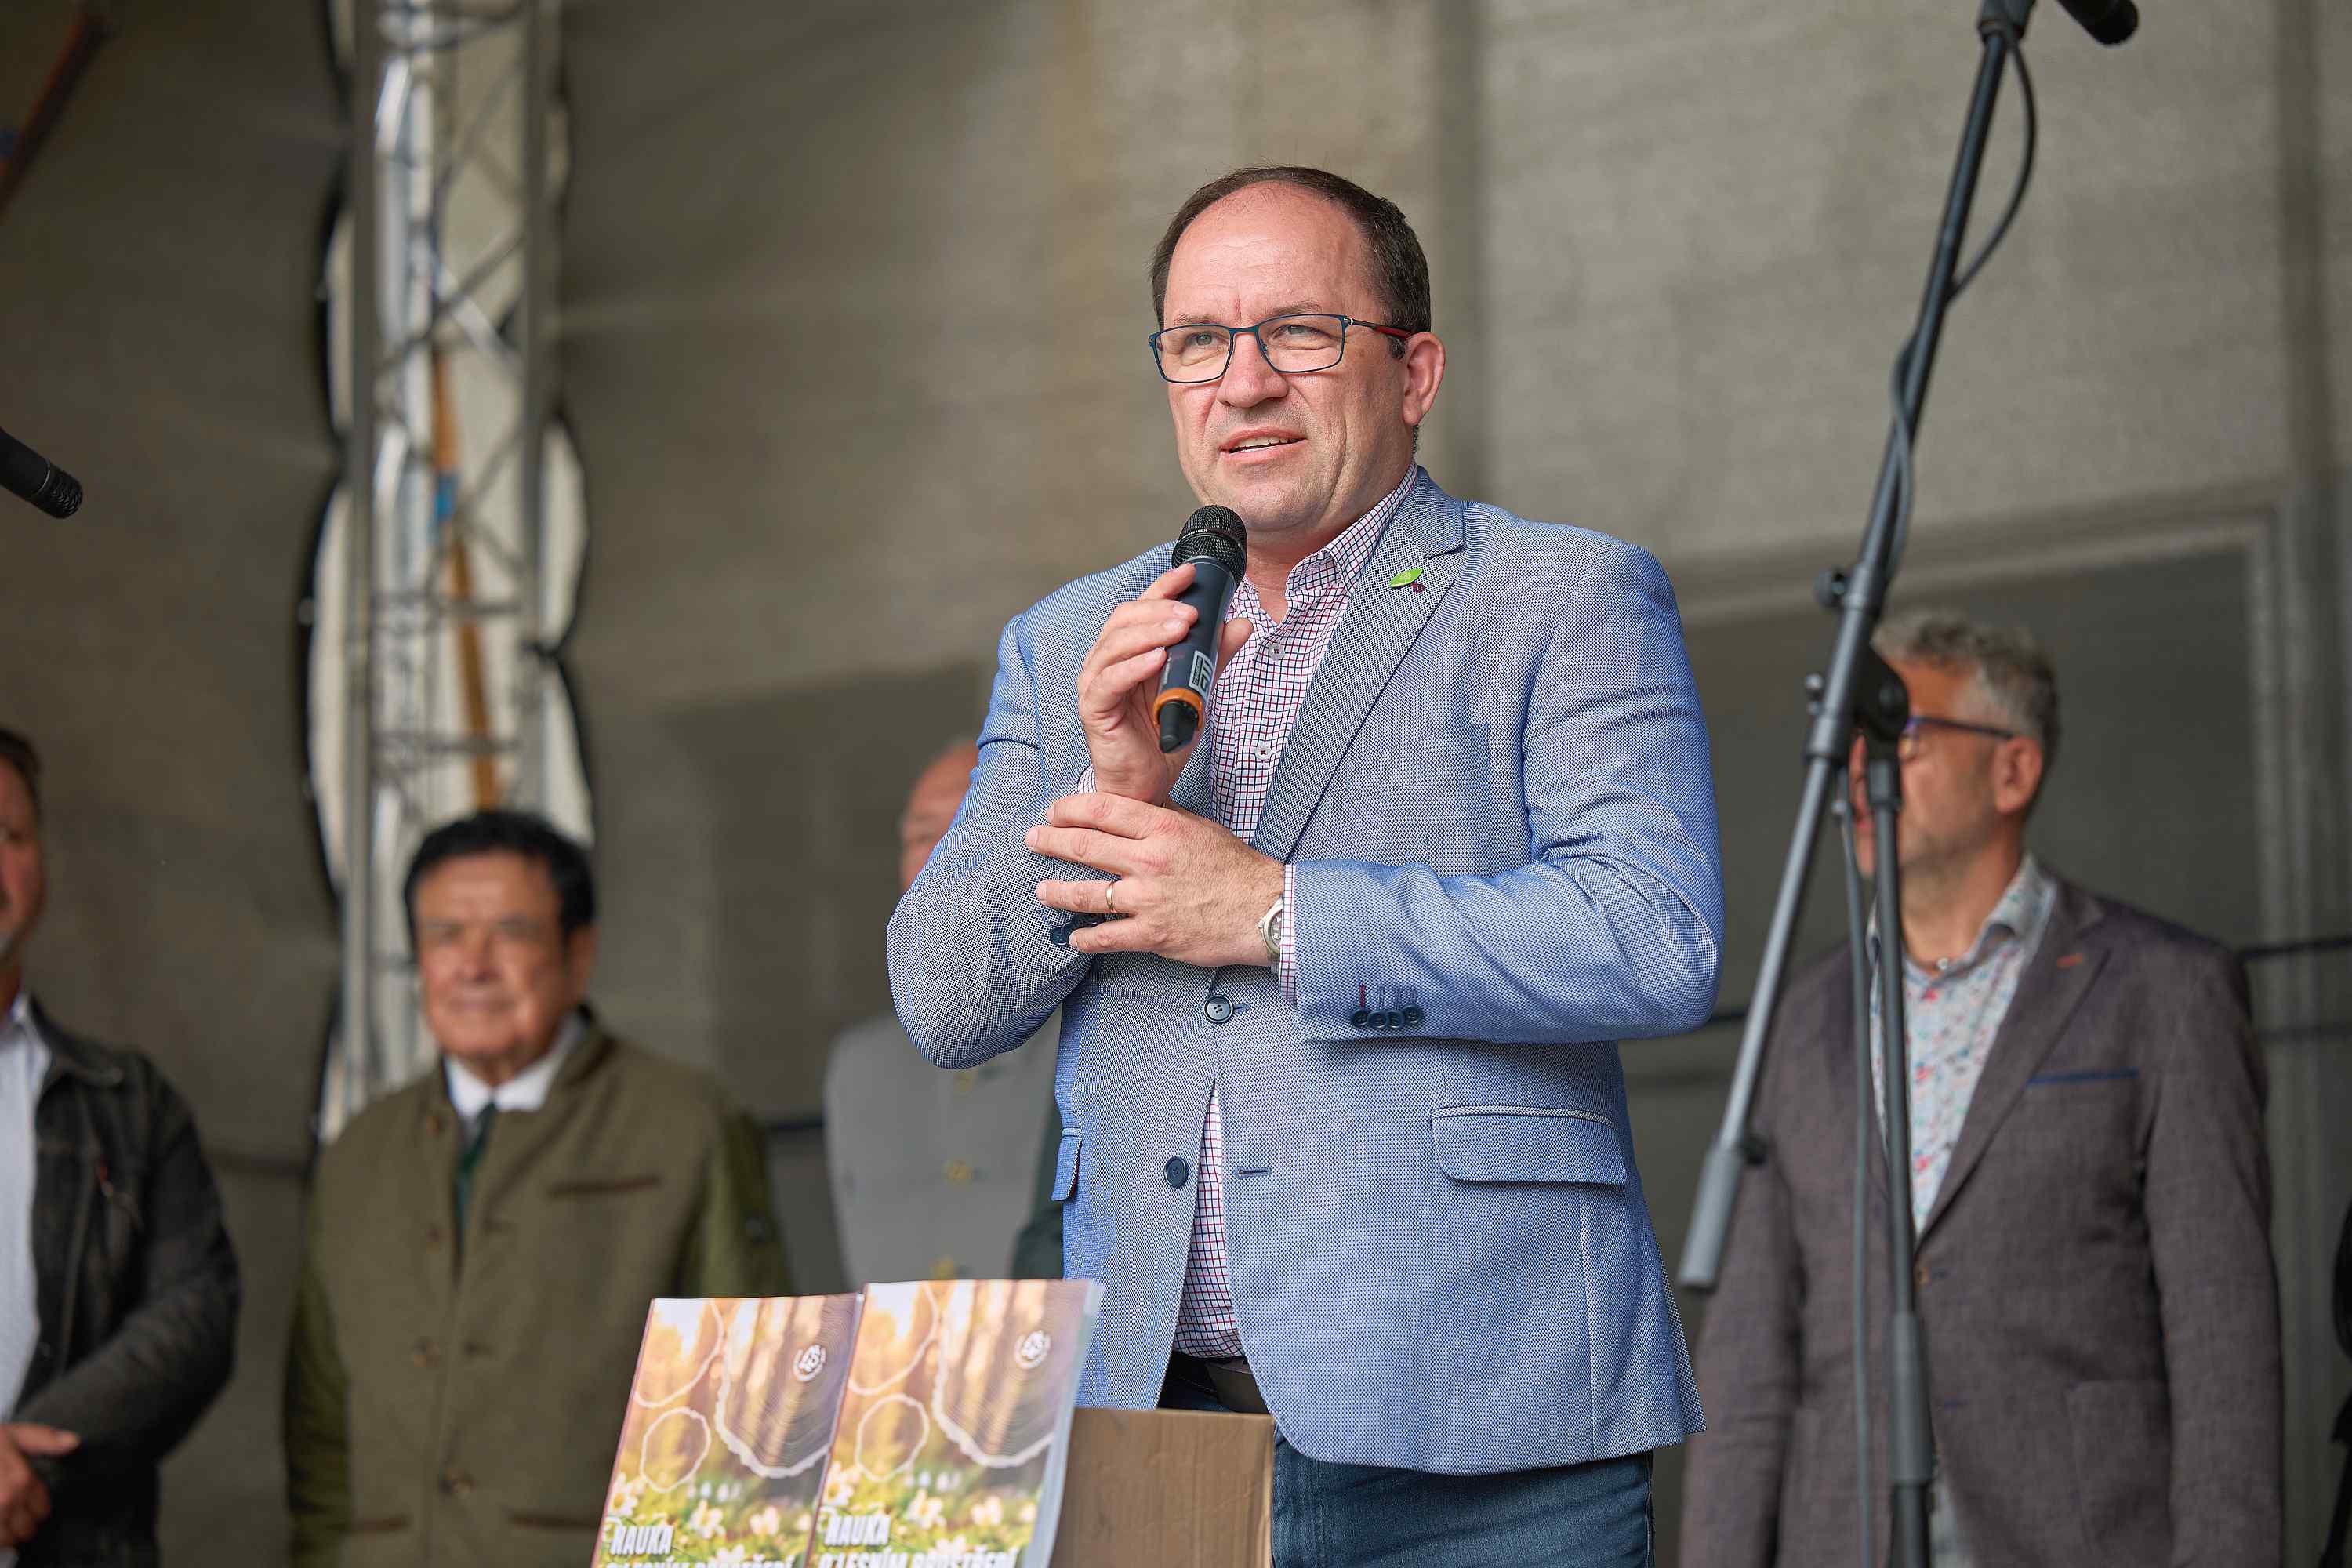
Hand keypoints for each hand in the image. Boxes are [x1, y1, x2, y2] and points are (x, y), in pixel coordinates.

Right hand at [0, 1423, 77, 1546]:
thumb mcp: (12, 1434)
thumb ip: (43, 1439)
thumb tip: (74, 1443)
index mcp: (22, 1480)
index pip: (42, 1511)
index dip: (35, 1508)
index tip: (26, 1503)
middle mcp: (6, 1500)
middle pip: (26, 1530)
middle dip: (20, 1523)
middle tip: (10, 1513)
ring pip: (6, 1540)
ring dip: (4, 1534)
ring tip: (0, 1518)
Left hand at [1028, 792, 1283, 969]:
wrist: (1264, 909)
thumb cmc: (1236, 868)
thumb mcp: (1199, 828)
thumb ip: (1162, 821)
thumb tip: (1131, 813)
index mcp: (1162, 828)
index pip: (1102, 810)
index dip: (1069, 809)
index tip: (1053, 811)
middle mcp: (1149, 861)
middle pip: (1085, 846)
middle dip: (1051, 842)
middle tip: (1032, 840)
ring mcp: (1148, 899)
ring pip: (1086, 894)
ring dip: (1057, 891)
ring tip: (1041, 889)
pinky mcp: (1153, 934)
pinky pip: (1107, 937)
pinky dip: (1086, 938)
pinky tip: (1074, 937)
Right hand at [1077, 563, 1253, 803]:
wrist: (1148, 786)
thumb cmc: (1164, 738)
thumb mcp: (1198, 690)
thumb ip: (1213, 658)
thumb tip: (1240, 623)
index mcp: (1128, 652)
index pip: (1141, 608)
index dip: (1163, 587)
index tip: (1190, 573)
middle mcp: (1106, 662)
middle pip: (1125, 620)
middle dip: (1159, 609)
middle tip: (1192, 611)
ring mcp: (1096, 685)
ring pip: (1115, 645)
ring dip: (1150, 632)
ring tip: (1181, 628)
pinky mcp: (1093, 710)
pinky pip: (1109, 681)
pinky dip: (1134, 667)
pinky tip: (1158, 659)